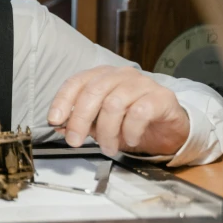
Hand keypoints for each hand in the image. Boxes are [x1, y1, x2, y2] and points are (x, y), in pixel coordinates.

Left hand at [47, 65, 190, 156]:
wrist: (168, 129)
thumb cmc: (132, 122)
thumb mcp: (101, 123)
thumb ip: (82, 122)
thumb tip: (60, 126)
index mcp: (103, 76)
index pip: (77, 82)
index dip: (63, 100)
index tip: (54, 120)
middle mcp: (121, 75)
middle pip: (93, 92)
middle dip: (80, 120)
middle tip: (75, 141)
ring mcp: (142, 84)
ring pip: (114, 104)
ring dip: (106, 131)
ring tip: (107, 147)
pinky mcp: (161, 97)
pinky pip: (139, 112)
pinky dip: (130, 130)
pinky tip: (130, 140)